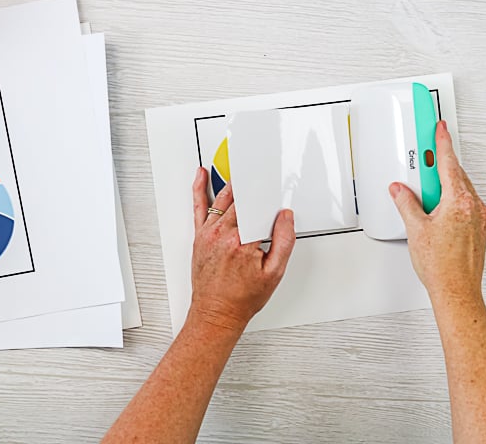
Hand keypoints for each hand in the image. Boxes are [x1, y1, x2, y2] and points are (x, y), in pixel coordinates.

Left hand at [189, 167, 295, 330]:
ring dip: (235, 184)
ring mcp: (208, 234)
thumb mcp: (274, 273)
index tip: (277, 183)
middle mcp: (222, 234)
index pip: (257, 206)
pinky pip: (199, 206)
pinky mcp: (200, 236)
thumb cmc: (242, 298)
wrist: (216, 314)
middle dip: (254, 187)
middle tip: (265, 175)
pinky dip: (199, 188)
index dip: (268, 192)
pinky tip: (200, 175)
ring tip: (244, 171)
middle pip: (241, 199)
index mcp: (242, 241)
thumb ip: (283, 241)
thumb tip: (286, 217)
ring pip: (223, 199)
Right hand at [389, 120, 485, 302]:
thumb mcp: (416, 229)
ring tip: (424, 195)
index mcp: (457, 200)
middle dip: (437, 167)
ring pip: (460, 190)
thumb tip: (400, 190)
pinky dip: (451, 201)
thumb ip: (406, 203)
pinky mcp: (479, 228)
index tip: (439, 127)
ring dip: (443, 186)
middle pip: (454, 175)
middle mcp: (473, 206)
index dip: (441, 142)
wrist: (457, 291)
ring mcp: (479, 217)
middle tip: (422, 162)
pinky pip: (465, 204)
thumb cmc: (441, 266)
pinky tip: (436, 211)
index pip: (447, 162)